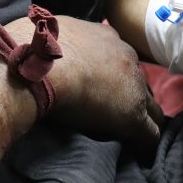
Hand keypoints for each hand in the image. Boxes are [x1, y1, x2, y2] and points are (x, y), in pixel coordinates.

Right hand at [42, 15, 163, 148]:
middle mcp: (124, 55)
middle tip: (112, 108)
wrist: (38, 70)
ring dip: (140, 117)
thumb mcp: (45, 32)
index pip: (118, 57)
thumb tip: (45, 43)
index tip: (100, 84)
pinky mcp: (132, 115)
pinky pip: (149, 133)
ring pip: (149, 106)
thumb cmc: (32, 50)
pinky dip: (143, 142)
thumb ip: (56, 38)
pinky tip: (138, 150)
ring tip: (128, 133)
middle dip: (128, 93)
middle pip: (136, 79)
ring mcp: (133, 85)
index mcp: (104, 36)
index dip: (111, 73)